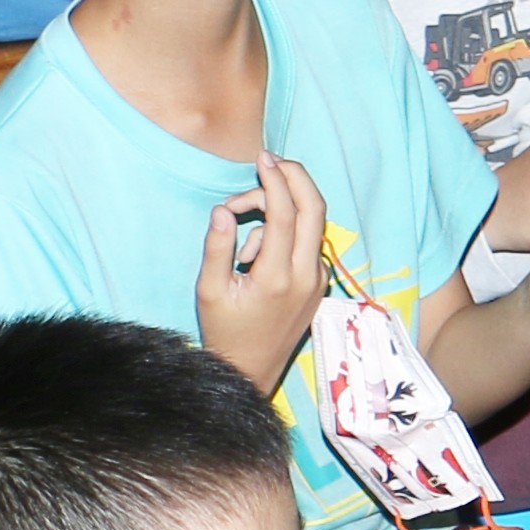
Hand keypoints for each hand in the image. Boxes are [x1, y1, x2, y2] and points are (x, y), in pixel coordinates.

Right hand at [197, 156, 332, 387]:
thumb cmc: (225, 331)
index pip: (285, 213)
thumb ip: (217, 247)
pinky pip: (307, 241)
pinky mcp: (319, 282)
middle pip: (315, 208)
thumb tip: (223, 210)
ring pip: (311, 223)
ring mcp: (317, 279)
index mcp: (277, 276)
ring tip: (240, 238)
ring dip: (281, 209)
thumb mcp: (210, 290)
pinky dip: (286, 231)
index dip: (274, 180)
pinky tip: (256, 255)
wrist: (251, 370)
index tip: (262, 159)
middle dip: (295, 177)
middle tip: (269, 164)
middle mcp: (306, 275)